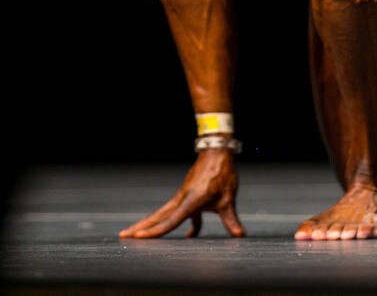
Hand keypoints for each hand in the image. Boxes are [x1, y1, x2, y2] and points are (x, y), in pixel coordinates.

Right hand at [118, 149, 244, 238]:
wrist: (217, 152)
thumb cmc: (222, 173)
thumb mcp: (228, 198)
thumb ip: (231, 219)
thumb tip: (240, 236)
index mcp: (190, 201)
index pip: (171, 221)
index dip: (155, 231)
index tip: (139, 237)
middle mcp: (182, 199)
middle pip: (158, 216)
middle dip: (141, 227)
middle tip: (123, 236)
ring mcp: (183, 196)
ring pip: (163, 213)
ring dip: (151, 223)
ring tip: (137, 234)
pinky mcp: (187, 194)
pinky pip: (178, 211)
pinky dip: (180, 223)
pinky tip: (190, 236)